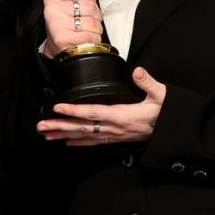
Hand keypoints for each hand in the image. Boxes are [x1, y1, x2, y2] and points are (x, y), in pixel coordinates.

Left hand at [36, 67, 166, 145]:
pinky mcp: (116, 138)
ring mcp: (114, 135)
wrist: (173, 131)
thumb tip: (138, 71)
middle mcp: (115, 127)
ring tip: (46, 135)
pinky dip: (78, 142)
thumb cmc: (167, 112)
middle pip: (83, 128)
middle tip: (41, 126)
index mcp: (122, 115)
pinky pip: (94, 142)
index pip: (93, 113)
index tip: (58, 108)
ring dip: (64, 136)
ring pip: (85, 136)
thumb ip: (148, 83)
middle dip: (60, 127)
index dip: (74, 111)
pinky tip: (67, 142)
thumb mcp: (162, 95)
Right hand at [42, 0, 111, 56]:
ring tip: (85, 31)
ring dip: (95, 29)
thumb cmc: (67, 24)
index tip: (84, 6)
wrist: (58, 47)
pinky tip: (85, 39)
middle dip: (95, 16)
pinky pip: (90, 36)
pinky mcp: (63, 39)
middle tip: (85, 21)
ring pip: (92, 22)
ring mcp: (57, 24)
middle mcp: (53, 10)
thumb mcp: (75, 3)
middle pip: (90, 6)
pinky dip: (93, 39)